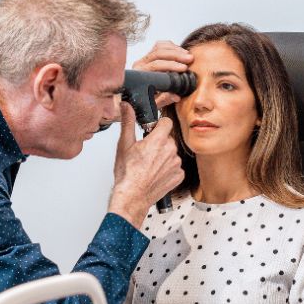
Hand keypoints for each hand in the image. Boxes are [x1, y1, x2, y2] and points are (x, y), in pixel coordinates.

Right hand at [109, 101, 183, 227]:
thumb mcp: (124, 145)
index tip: (152, 131)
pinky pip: (176, 167)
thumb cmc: (127, 174)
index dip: (158, 125)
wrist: (132, 196)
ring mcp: (176, 164)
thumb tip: (126, 107)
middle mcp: (170, 151)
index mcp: (157, 140)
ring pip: (172, 153)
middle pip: (168, 139)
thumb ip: (128, 123)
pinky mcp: (179, 176)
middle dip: (159, 143)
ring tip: (149, 166)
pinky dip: (168, 169)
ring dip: (163, 157)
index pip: (166, 122)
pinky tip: (156, 174)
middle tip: (146, 153)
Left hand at [132, 40, 193, 107]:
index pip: (155, 66)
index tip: (184, 68)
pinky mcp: (149, 54)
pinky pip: (160, 45)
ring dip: (176, 50)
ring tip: (188, 56)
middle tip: (189, 59)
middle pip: (158, 54)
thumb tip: (176, 96)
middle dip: (176, 55)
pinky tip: (182, 51)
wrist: (141, 96)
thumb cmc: (147, 99)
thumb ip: (165, 99)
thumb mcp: (155, 103)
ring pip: (159, 47)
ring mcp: (144, 59)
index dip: (171, 65)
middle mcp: (140, 65)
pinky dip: (172, 46)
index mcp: (140, 76)